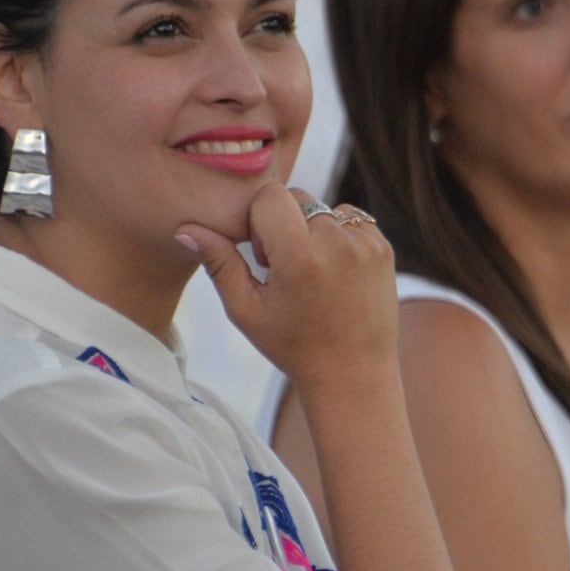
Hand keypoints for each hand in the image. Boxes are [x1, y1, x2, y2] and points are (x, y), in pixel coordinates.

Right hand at [178, 185, 397, 388]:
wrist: (353, 373)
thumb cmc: (292, 346)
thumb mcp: (245, 310)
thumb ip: (218, 263)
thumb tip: (185, 229)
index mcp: (300, 257)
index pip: (269, 196)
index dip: (258, 223)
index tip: (264, 258)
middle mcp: (337, 244)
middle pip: (297, 197)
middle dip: (284, 224)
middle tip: (286, 268)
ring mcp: (366, 244)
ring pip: (325, 208)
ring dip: (313, 230)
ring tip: (312, 273)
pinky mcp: (384, 248)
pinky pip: (352, 220)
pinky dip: (339, 237)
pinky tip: (334, 274)